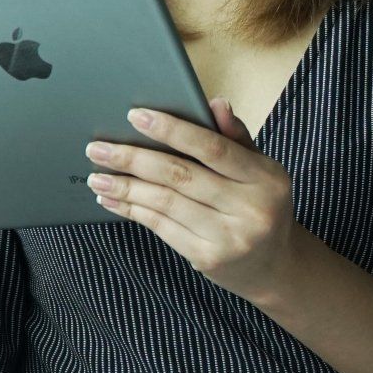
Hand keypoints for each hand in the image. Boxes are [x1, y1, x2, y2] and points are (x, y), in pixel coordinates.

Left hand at [85, 99, 305, 304]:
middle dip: (134, 159)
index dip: (172, 130)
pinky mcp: (208, 258)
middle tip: (98, 148)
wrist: (275, 268)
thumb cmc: (261, 208)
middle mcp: (251, 209)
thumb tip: (214, 104)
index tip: (135, 116)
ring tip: (97, 176)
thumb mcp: (261, 171)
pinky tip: (114, 200)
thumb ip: (236, 139)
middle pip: (181, 176)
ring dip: (126, 187)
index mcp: (266, 178)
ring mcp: (229, 237)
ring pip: (166, 203)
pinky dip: (133, 211)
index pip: (213, 148)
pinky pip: (162, 228)